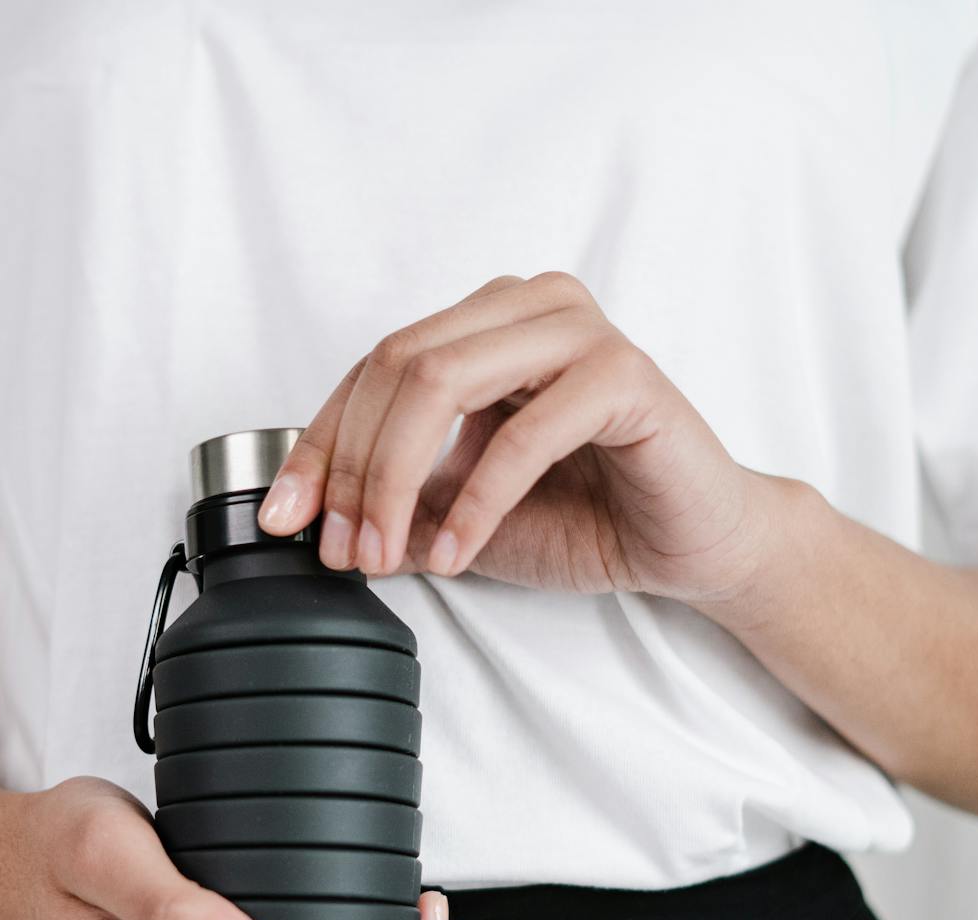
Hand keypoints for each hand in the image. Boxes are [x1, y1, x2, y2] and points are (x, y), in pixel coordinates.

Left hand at [256, 271, 772, 600]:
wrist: (693, 544)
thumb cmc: (589, 515)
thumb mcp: (459, 515)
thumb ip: (396, 502)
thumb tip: (311, 518)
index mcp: (485, 323)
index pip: (372, 367)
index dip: (319, 445)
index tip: (285, 520)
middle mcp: (528, 306)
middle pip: (395, 367)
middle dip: (353, 470)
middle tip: (344, 551)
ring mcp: (578, 331)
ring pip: (439, 382)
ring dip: (396, 481)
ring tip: (387, 554)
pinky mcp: (623, 375)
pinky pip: (521, 434)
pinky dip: (474, 503)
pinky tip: (456, 551)